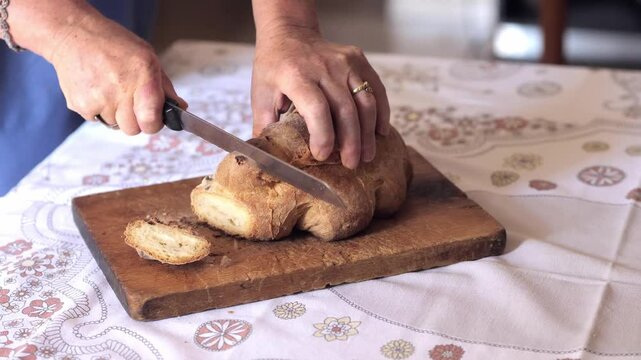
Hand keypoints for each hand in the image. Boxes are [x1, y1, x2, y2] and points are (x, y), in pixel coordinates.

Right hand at [46, 10, 185, 134]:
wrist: (72, 34)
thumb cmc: (113, 43)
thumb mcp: (147, 57)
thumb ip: (164, 86)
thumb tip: (180, 108)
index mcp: (143, 77)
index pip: (151, 121)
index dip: (153, 123)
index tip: (153, 118)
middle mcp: (121, 90)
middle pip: (133, 129)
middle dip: (135, 120)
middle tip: (130, 101)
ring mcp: (99, 100)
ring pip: (115, 125)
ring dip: (116, 114)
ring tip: (111, 89)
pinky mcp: (80, 106)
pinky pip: (97, 119)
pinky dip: (99, 109)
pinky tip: (97, 89)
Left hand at [251, 26, 389, 168]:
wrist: (289, 33)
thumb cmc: (274, 68)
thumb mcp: (260, 94)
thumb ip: (264, 126)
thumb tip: (268, 161)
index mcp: (296, 76)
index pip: (316, 108)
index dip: (323, 135)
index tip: (322, 155)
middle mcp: (323, 67)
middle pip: (345, 109)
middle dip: (350, 142)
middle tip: (351, 164)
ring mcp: (344, 62)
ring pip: (365, 101)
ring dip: (368, 132)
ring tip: (367, 155)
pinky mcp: (358, 60)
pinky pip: (376, 89)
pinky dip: (381, 112)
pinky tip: (380, 133)